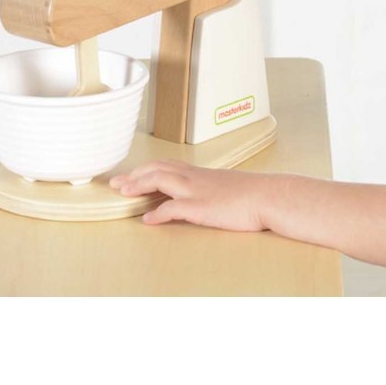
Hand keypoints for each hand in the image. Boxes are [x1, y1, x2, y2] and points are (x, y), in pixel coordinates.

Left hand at [109, 160, 276, 229]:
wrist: (269, 196)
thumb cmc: (253, 194)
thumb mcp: (227, 187)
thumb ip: (211, 190)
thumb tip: (203, 197)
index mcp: (201, 173)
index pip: (167, 164)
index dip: (146, 168)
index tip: (130, 174)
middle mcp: (195, 178)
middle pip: (157, 169)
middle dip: (135, 175)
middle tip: (116, 183)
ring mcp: (197, 191)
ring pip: (160, 180)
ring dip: (139, 186)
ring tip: (123, 193)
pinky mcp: (201, 207)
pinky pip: (173, 208)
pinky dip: (157, 213)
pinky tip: (148, 220)